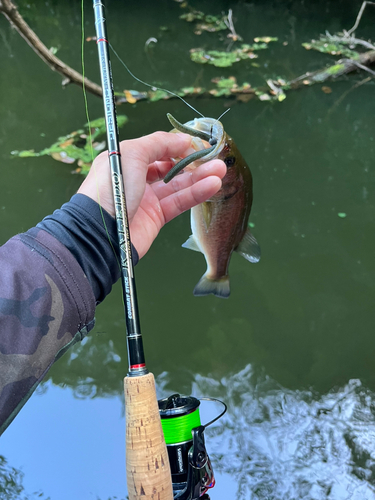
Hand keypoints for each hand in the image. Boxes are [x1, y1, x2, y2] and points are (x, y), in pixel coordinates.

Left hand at [78, 131, 225, 257]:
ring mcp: (146, 199)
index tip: (197, 143)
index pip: (155, 149)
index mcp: (125, 161)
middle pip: (169, 167)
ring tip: (220, 170)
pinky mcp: (156, 218)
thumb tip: (184, 139)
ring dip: (199, 177)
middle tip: (214, 157)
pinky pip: (179, 202)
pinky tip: (213, 185)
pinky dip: (196, 193)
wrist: (103, 232)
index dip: (176, 145)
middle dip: (192, 162)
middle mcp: (135, 179)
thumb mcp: (131, 153)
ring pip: (178, 185)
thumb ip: (158, 143)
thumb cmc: (113, 186)